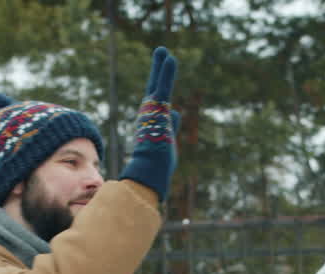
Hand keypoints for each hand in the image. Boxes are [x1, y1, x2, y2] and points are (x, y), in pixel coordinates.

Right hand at [120, 46, 179, 202]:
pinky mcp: (158, 109)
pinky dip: (166, 72)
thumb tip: (177, 112)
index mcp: (150, 124)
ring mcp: (151, 112)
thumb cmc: (156, 166)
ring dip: (161, 67)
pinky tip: (169, 57)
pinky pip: (163, 87)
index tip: (161, 82)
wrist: (149, 171)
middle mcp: (148, 115)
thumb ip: (171, 125)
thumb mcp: (167, 143)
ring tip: (164, 51)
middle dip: (158, 71)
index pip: (157, 104)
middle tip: (162, 53)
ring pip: (158, 85)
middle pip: (154, 88)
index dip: (160, 90)